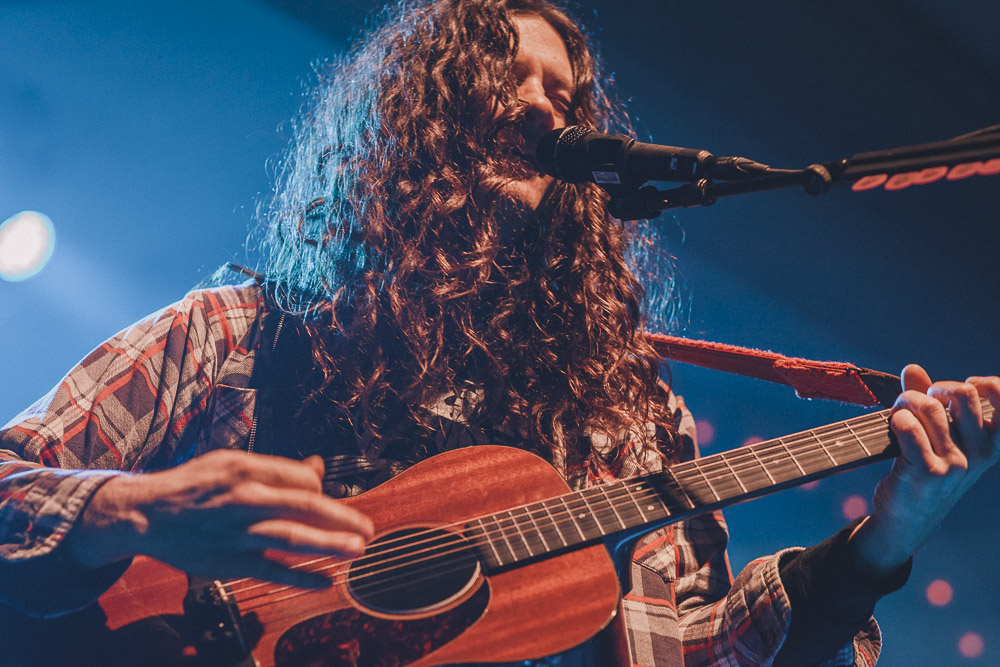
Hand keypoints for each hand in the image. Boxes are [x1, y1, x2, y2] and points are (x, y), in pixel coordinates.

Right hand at [65, 450, 374, 588]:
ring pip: (291, 538)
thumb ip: (276, 469)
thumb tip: (318, 467)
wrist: (148, 514)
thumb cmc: (195, 485)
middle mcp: (244, 499)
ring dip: (329, 544)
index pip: (301, 479)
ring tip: (358, 549)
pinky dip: (300, 577)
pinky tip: (325, 581)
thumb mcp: (232, 462)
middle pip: (304, 506)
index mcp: (247, 469)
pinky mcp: (229, 561)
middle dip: (341, 517)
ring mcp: (237, 532)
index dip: (320, 490)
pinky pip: (271, 570)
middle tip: (367, 527)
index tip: (326, 500)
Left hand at [849, 365, 999, 576]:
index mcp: (991, 445)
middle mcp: (980, 454)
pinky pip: (909, 426)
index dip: (983, 384)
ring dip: (907, 401)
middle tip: (918, 401)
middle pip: (962, 393)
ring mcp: (956, 464)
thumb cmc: (923, 473)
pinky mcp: (927, 471)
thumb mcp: (939, 439)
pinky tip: (894, 425)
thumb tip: (913, 368)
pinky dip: (897, 418)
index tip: (961, 389)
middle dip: (933, 389)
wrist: (906, 521)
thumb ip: (929, 402)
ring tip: (899, 411)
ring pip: (931, 407)